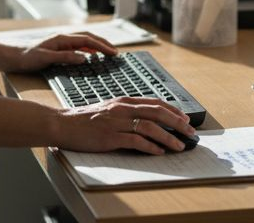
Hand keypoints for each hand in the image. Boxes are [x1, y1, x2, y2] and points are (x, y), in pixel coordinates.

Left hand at [7, 32, 117, 72]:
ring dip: (97, 46)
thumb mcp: (46, 58)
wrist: (12, 56)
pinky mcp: (59, 48)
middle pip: (89, 38)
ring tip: (108, 53)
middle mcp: (63, 38)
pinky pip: (78, 47)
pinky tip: (91, 57)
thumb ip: (65, 57)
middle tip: (115, 53)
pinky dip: (88, 50)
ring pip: (84, 42)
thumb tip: (84, 58)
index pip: (88, 40)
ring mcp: (61, 42)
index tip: (113, 53)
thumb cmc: (27, 57)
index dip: (102, 46)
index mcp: (62, 38)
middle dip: (104, 44)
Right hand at [54, 97, 195, 154]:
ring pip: (150, 127)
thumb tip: (147, 120)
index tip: (185, 118)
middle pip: (157, 113)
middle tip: (190, 131)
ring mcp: (116, 122)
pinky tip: (159, 152)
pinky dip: (150, 147)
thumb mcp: (108, 109)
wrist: (63, 124)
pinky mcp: (110, 137)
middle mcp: (122, 108)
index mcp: (123, 101)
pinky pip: (136, 141)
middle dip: (177, 122)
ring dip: (168, 137)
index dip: (173, 110)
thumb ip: (126, 111)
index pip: (154, 103)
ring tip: (179, 145)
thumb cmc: (84, 119)